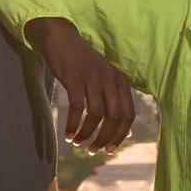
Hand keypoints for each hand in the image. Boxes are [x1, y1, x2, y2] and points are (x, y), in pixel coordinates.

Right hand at [26, 18, 135, 152]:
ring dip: (87, 134)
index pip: (129, 115)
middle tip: (93, 150)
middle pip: (115, 118)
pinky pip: (77, 108)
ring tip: (77, 142)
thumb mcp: (105, 80)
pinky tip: (67, 134)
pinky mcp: (75, 78)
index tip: (110, 150)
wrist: (61, 39)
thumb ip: (117, 104)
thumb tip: (127, 133)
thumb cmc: (83, 64)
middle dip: (105, 139)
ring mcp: (94, 78)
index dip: (120, 136)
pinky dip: (72, 125)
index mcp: (122, 81)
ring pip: (97, 115)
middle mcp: (111, 79)